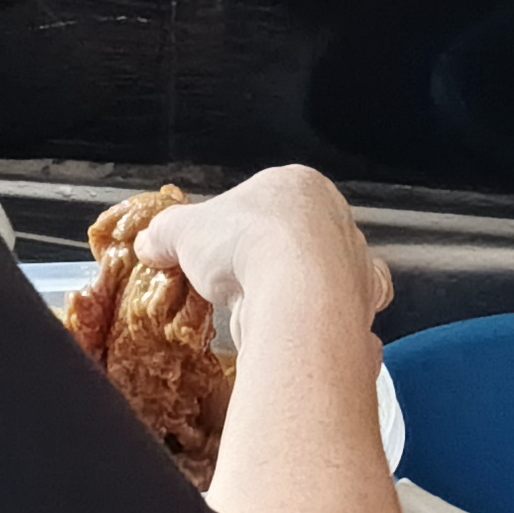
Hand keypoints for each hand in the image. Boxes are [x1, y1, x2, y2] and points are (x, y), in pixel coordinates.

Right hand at [140, 165, 393, 335]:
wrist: (295, 295)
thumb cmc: (245, 244)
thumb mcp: (183, 231)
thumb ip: (164, 233)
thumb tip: (149, 242)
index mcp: (298, 184)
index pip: (267, 199)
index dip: (240, 224)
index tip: (220, 248)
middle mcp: (336, 217)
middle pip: (300, 235)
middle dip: (274, 257)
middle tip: (241, 282)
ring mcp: (355, 260)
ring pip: (326, 272)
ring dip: (301, 289)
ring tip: (266, 310)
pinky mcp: (364, 302)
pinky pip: (346, 310)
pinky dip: (327, 319)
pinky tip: (303, 328)